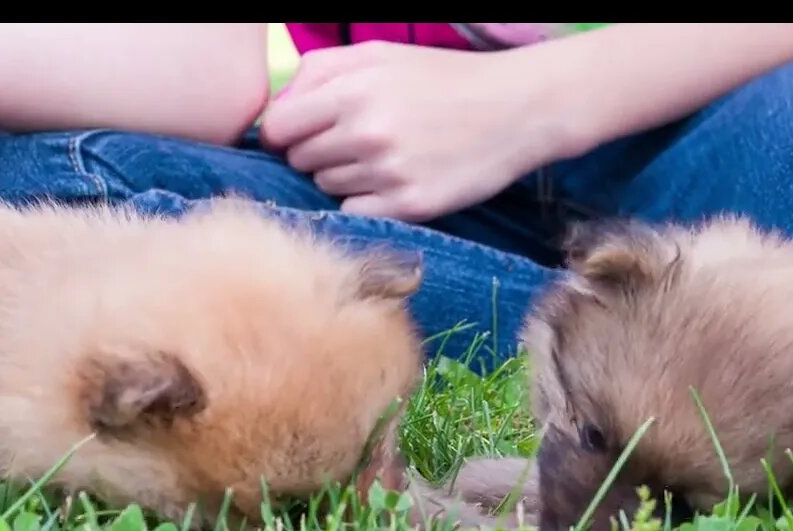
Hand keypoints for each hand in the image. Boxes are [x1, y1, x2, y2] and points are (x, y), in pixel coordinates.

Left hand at [259, 41, 563, 222]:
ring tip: (383, 157)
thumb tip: (277, 111)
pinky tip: (392, 181)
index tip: (303, 133)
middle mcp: (365, 131)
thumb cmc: (442, 79)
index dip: (284, 133)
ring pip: (326, 186)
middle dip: (317, 152)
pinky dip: (365, 201)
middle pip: (299, 160)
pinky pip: (354, 212)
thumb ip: (319, 72)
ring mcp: (387, 172)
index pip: (277, 128)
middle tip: (355, 142)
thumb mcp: (379, 54)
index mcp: (351, 89)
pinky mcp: (409, 205)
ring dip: (344, 176)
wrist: (515, 109)